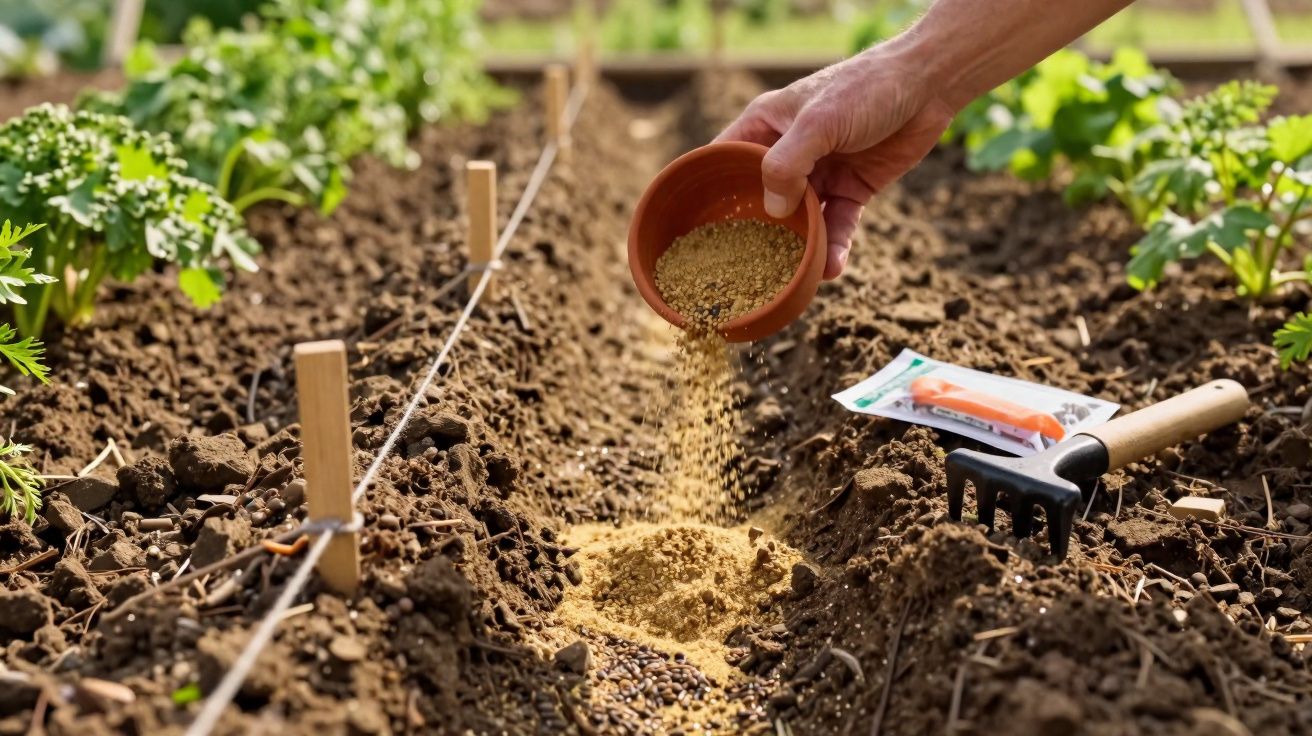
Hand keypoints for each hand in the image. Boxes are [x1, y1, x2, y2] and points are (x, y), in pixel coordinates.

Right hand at [716, 45, 955, 278]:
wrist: (928, 86)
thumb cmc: (866, 88)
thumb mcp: (818, 123)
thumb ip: (787, 164)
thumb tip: (773, 210)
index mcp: (766, 124)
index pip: (727, 158)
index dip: (712, 188)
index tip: (698, 226)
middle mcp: (789, 150)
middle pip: (763, 197)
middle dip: (758, 230)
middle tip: (747, 266)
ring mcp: (820, 172)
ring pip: (801, 218)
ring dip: (801, 246)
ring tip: (795, 276)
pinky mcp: (852, 189)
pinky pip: (837, 224)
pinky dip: (835, 246)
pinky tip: (833, 267)